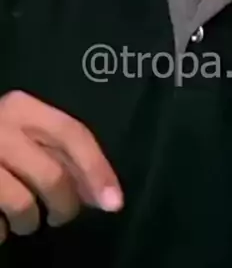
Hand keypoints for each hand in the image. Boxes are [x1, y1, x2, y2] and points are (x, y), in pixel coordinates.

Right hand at [0, 90, 122, 242]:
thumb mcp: (25, 131)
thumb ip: (59, 151)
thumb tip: (100, 192)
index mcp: (22, 106)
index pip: (72, 133)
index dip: (98, 169)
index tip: (114, 203)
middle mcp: (0, 126)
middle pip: (52, 175)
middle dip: (66, 205)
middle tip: (61, 215)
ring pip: (24, 204)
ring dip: (31, 222)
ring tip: (26, 219)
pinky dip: (1, 231)